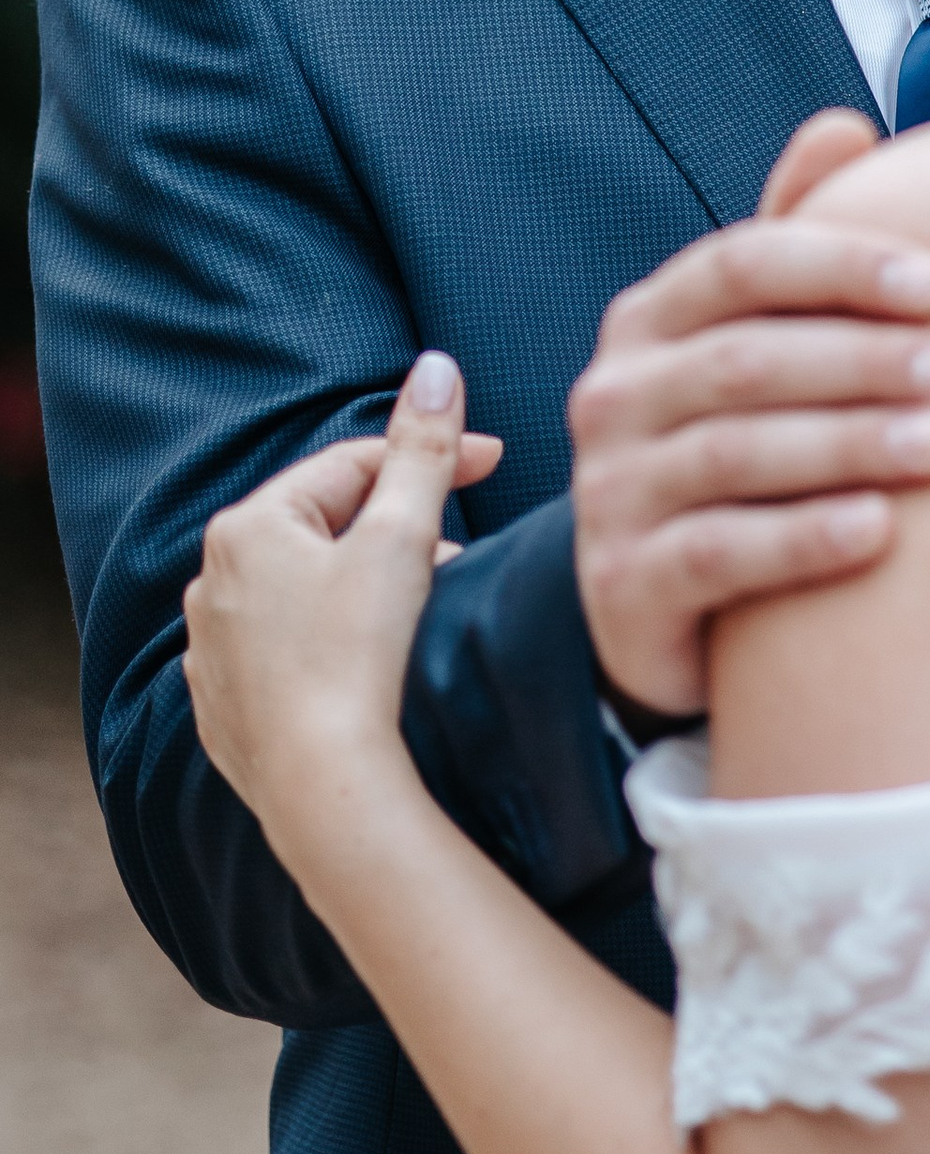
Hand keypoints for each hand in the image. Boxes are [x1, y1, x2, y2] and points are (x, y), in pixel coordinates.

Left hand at [184, 355, 500, 874]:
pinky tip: (369, 666)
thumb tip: (435, 367)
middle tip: (460, 558)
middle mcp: (211, 579)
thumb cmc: (358, 654)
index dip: (431, 456)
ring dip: (362, 588)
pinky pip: (283, 653)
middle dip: (396, 531)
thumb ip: (422, 450)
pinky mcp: (223, 708)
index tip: (494, 463)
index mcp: (249, 526)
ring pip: (303, 592)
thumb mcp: (400, 540)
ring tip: (420, 615)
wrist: (322, 786)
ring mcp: (211, 648)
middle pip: (326, 527)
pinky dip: (329, 645)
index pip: (353, 465)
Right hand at [569, 110, 929, 726]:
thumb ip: (800, 240)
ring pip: (734, 454)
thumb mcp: (761, 340)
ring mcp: (610, 491)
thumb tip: (846, 126)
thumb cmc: (742, 440)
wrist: (665, 596)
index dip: (838, 266)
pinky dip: (802, 539)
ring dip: (847, 444)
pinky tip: (880, 532)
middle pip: (745, 360)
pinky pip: (718, 553)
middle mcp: (615, 394)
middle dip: (863, 361)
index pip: (738, 264)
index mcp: (651, 318)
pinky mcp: (623, 585)